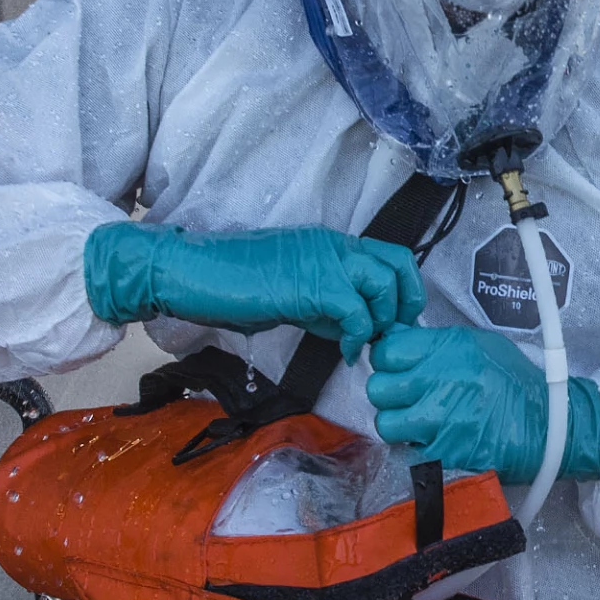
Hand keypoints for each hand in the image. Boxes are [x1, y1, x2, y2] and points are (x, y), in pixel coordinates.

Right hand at [83, 221, 424, 359]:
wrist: (193, 274)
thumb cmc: (231, 286)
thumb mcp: (289, 296)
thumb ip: (323, 307)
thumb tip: (349, 330)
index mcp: (329, 245)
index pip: (387, 257)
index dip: (400, 292)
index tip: (390, 325)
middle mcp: (334, 246)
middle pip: (399, 263)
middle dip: (406, 304)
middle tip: (391, 337)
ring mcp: (324, 261)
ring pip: (385, 283)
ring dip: (383, 321)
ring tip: (363, 347)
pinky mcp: (312, 284)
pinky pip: (357, 311)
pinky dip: (358, 337)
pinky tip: (345, 354)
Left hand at [364, 325, 599, 482]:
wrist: (548, 426)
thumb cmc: (516, 383)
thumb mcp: (480, 345)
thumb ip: (438, 344)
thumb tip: (399, 343)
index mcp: (449, 349)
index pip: (386, 351)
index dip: (387, 361)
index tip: (396, 368)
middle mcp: (439, 381)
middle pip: (378, 388)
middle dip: (389, 394)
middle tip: (405, 398)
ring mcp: (440, 420)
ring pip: (386, 423)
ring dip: (398, 424)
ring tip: (417, 422)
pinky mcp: (444, 452)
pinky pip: (409, 449)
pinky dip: (418, 447)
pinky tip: (436, 439)